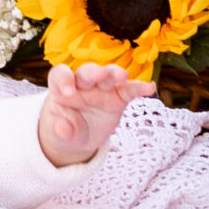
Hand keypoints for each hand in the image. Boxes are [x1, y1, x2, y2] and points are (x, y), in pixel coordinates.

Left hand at [38, 60, 155, 166]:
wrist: (78, 136)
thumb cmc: (64, 129)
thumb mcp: (59, 134)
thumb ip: (60, 130)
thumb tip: (61, 128)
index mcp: (61, 88)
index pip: (61, 75)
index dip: (64, 80)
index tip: (68, 93)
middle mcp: (82, 83)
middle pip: (87, 72)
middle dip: (94, 72)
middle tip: (100, 75)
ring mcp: (102, 89)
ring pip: (108, 76)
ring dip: (115, 73)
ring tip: (122, 76)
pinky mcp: (118, 97)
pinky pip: (129, 90)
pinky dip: (139, 88)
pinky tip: (149, 88)